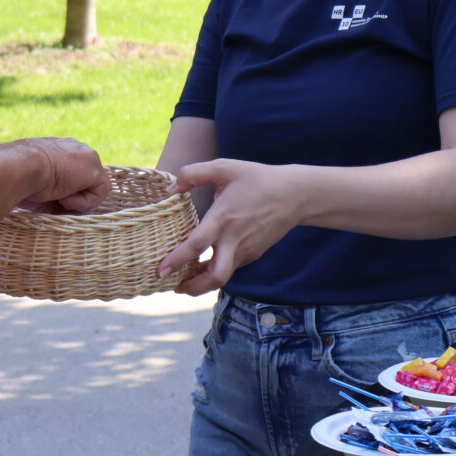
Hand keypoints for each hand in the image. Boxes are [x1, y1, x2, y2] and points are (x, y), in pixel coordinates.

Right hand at [18, 138, 108, 212]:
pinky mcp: (95, 169)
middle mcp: (75, 150)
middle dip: (77, 198)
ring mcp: (87, 157)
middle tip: (58, 203)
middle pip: (87, 181)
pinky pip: (99, 193)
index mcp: (59, 150)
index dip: (68, 192)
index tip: (53, 200)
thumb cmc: (21, 179)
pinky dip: (83, 202)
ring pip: (94, 189)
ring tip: (58, 199)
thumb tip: (63, 201)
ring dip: (78, 201)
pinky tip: (65, 197)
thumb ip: (54, 187)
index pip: (73, 172)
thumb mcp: (37, 181)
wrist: (20, 169)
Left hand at [156, 159, 304, 296]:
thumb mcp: (224, 167)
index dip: (177, 260)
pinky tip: (204, 265)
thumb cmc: (257, 179)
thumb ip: (193, 174)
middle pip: (215, 277)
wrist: (295, 195)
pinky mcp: (253, 254)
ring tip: (184, 280)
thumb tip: (171, 189)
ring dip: (202, 283)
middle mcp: (234, 240)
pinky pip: (232, 268)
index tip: (160, 270)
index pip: (196, 246)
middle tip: (173, 286)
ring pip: (223, 278)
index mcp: (223, 219)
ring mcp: (246, 250)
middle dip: (192, 287)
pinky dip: (216, 272)